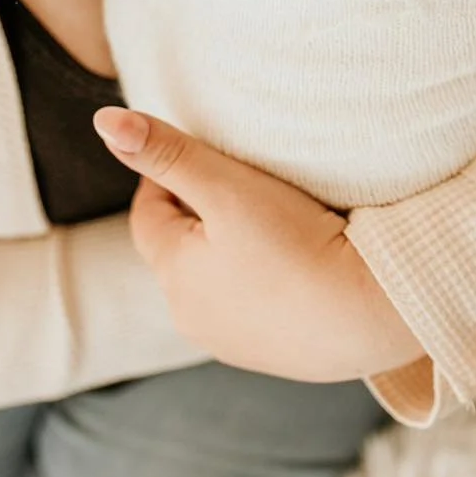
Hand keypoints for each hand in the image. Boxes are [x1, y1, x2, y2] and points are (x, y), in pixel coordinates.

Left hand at [93, 107, 422, 381]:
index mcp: (173, 275)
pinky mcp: (276, 354)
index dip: (168, 176)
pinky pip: (253, 306)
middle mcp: (191, 318)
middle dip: (199, 212)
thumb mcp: (228, 186)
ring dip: (230, 250)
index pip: (148, 213)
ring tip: (272, 219)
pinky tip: (297, 261)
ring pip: (215, 280)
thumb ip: (168, 152)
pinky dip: (263, 280)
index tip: (201, 153)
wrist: (370, 314)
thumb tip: (105, 122)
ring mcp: (233, 342)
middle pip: (180, 248)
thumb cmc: (296, 243)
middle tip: (239, 180)